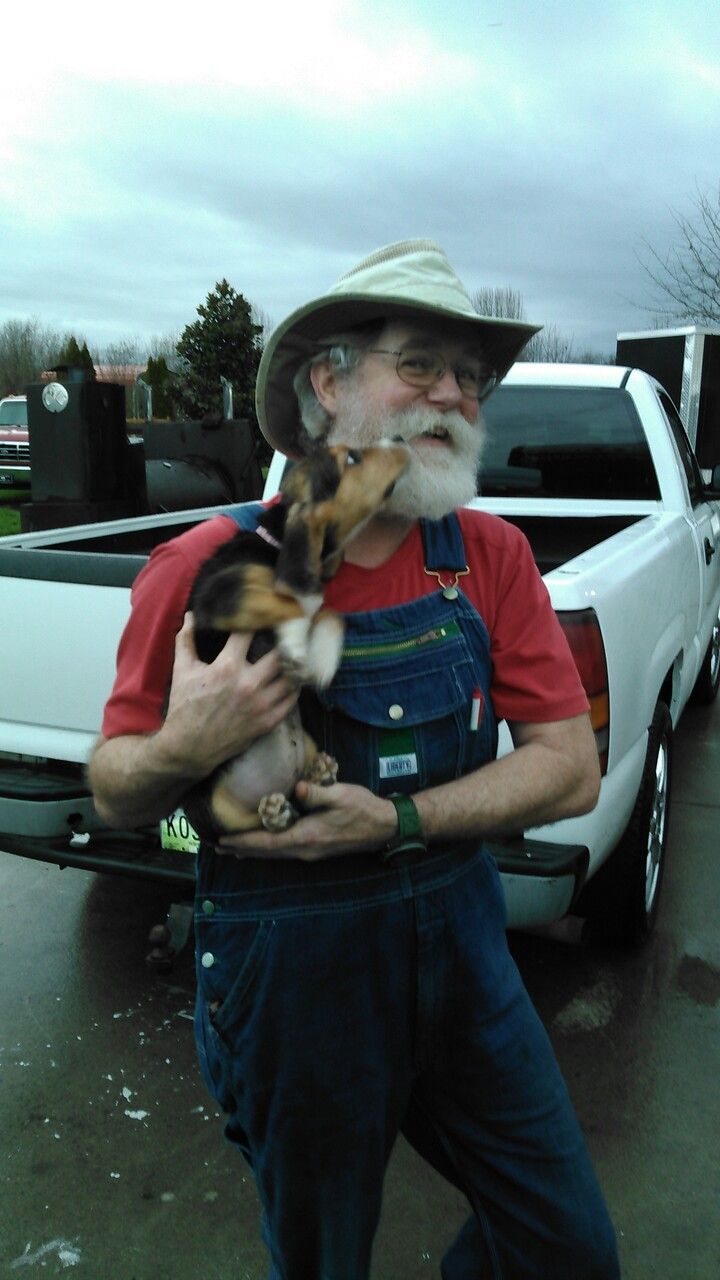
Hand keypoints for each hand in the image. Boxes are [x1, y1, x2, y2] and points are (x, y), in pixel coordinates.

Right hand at [159, 613, 299, 775]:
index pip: (249, 633)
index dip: (258, 619)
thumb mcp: (182, 670)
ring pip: (290, 677)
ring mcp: (260, 705)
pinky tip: (292, 681)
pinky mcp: (267, 722)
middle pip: (279, 654)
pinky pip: (291, 701)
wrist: (188, 748)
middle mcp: (248, 684)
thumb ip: (186, 640)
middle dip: (284, 642)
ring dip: (293, 666)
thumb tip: (190, 616)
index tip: (264, 613)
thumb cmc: (184, 707)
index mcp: (227, 667)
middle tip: (289, 634)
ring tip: (295, 656)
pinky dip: (294, 689)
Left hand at [216, 780, 397, 860]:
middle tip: (216, 846)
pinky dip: (266, 848)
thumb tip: (298, 788)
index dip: (244, 842)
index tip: (222, 841)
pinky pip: (283, 851)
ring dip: (251, 851)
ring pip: (274, 854)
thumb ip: (318, 792)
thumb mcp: (342, 795)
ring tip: (230, 848)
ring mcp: (310, 853)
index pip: (268, 843)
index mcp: (307, 837)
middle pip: (266, 853)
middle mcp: (305, 850)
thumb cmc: (363, 809)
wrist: (384, 827)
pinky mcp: (315, 849)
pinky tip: (260, 844)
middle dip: (241, 849)